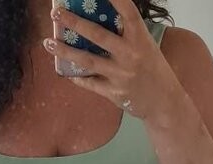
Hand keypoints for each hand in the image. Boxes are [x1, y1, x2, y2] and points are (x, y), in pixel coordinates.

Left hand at [45, 0, 183, 121]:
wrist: (164, 102)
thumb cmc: (152, 68)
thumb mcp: (145, 45)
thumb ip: (125, 34)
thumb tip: (96, 20)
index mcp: (141, 38)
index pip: (127, 11)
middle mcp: (130, 54)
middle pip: (97, 35)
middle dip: (73, 22)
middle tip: (55, 12)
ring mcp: (121, 75)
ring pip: (87, 60)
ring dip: (65, 51)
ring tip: (48, 42)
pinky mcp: (114, 92)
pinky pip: (90, 82)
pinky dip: (76, 76)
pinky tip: (64, 70)